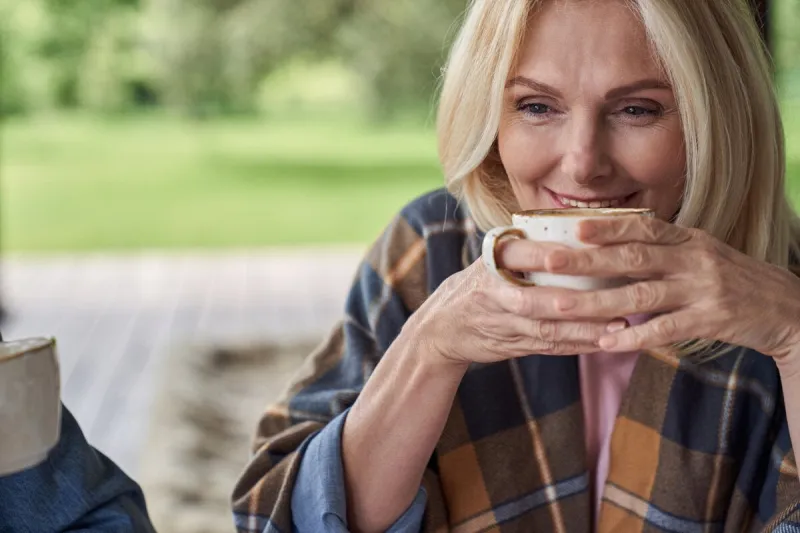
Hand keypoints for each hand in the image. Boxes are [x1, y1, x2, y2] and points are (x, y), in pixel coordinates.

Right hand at [409, 239, 626, 368]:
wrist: (440, 328)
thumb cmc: (479, 284)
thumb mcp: (490, 258)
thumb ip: (524, 247)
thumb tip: (582, 228)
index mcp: (489, 261)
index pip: (517, 254)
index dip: (545, 254)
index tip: (581, 251)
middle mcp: (491, 292)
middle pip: (531, 299)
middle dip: (570, 301)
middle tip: (609, 297)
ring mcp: (500, 322)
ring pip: (543, 328)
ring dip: (582, 329)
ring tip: (618, 324)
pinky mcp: (509, 344)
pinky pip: (547, 347)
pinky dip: (576, 346)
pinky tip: (604, 342)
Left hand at [539, 215, 799, 359]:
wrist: (787, 308)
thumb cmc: (731, 279)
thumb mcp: (700, 253)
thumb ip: (662, 249)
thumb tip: (611, 243)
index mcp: (688, 240)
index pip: (643, 228)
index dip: (609, 226)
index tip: (574, 226)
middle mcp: (694, 259)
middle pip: (633, 258)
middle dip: (588, 260)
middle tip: (550, 261)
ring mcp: (703, 290)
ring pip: (642, 295)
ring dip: (598, 301)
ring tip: (562, 306)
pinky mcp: (711, 320)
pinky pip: (665, 329)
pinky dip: (633, 336)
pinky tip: (605, 342)